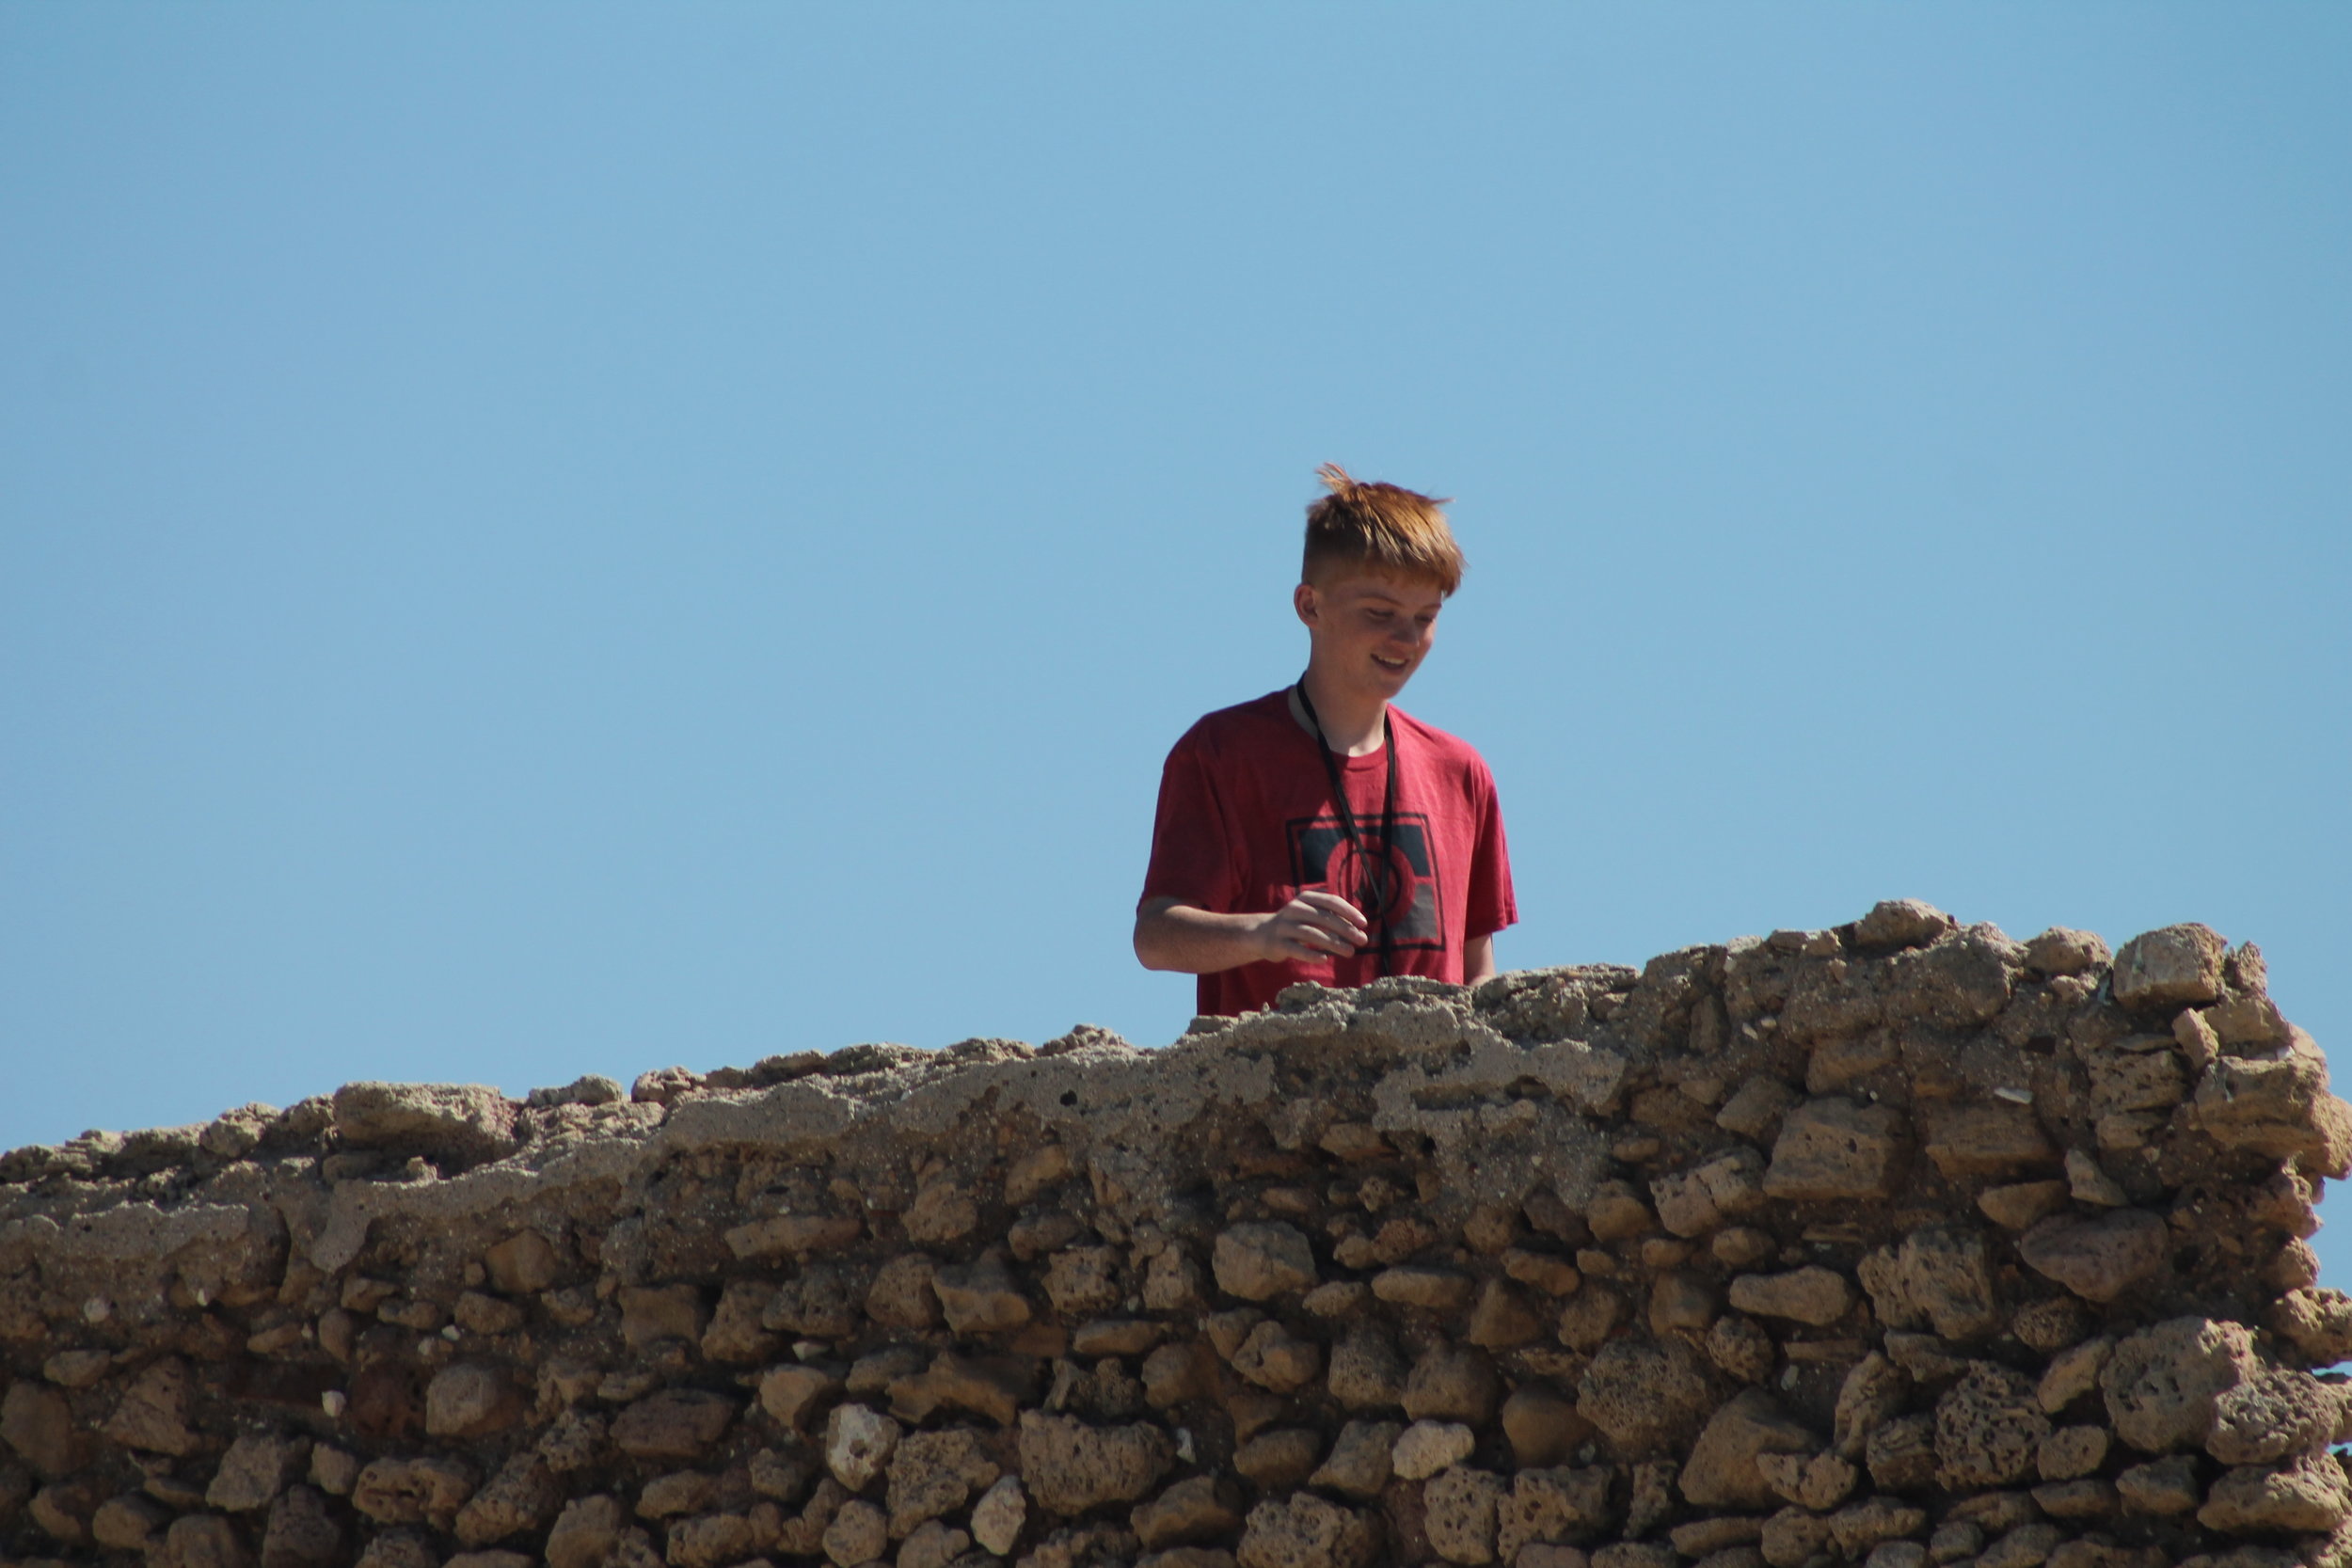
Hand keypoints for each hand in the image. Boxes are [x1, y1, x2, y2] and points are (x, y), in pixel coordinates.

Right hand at [1255, 891, 1369, 963]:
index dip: (1349, 912)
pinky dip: (1311, 954)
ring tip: (1350, 952)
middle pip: (1324, 918)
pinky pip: (1297, 949)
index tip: (1363, 924)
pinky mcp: (1278, 943)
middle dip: (1346, 929)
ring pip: (1312, 933)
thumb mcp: (1312, 914)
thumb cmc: (1296, 924)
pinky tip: (1324, 959)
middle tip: (1362, 940)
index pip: (1331, 902)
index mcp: (1305, 898)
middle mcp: (1294, 909)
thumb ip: (1331, 917)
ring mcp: (1285, 926)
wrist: (1262, 934)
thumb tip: (1359, 927)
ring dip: (1334, 943)